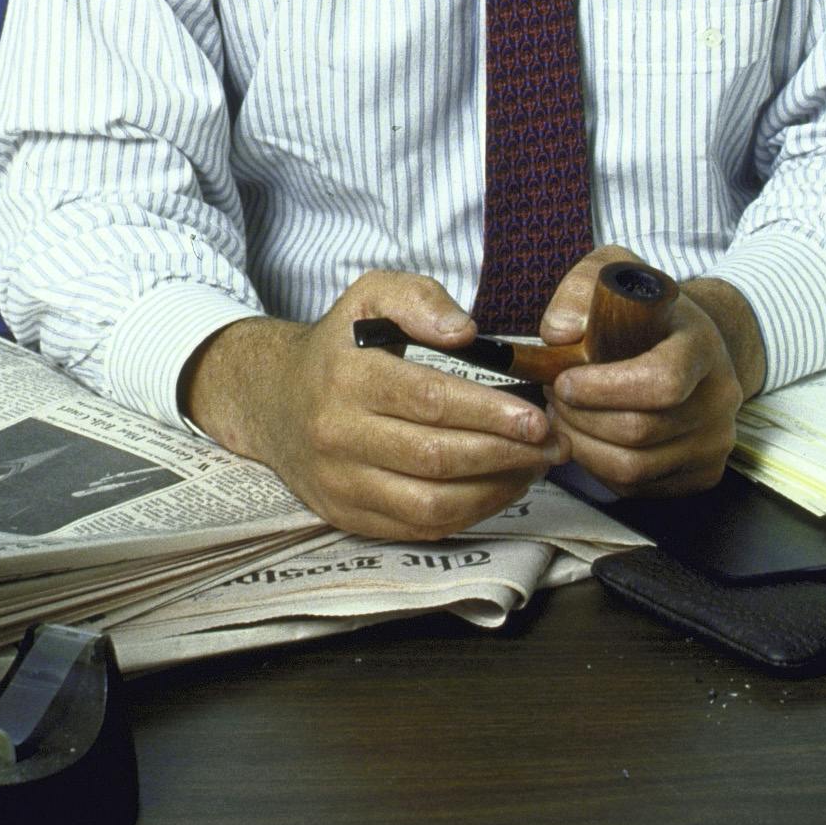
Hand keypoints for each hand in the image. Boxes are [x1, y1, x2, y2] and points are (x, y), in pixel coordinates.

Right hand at [180, 271, 567, 540]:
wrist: (272, 400)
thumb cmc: (338, 347)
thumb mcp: (370, 296)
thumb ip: (419, 299)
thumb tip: (465, 332)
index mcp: (347, 378)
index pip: (430, 401)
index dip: (490, 413)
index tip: (537, 417)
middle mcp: (338, 436)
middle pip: (437, 458)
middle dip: (506, 454)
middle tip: (553, 445)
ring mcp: (341, 484)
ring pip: (431, 504)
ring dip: (495, 491)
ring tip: (534, 468)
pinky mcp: (347, 516)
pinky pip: (419, 528)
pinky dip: (470, 514)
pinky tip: (499, 488)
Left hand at [536, 246, 766, 498]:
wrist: (695, 343)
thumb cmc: (647, 313)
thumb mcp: (613, 275)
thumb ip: (580, 290)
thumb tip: (561, 333)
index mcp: (703, 345)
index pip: (662, 381)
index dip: (603, 389)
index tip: (565, 380)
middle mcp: (721, 397)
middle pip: (639, 431)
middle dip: (579, 418)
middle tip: (554, 396)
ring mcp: (716, 440)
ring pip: (633, 468)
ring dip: (582, 446)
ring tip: (564, 416)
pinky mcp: (703, 473)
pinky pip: (637, 487)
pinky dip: (599, 468)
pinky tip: (589, 436)